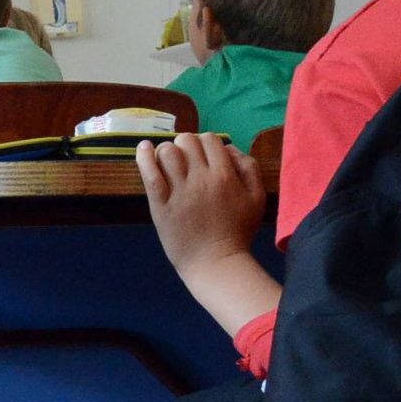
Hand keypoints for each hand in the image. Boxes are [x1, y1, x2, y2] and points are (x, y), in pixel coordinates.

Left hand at [137, 134, 279, 333]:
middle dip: (186, 145)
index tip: (203, 154)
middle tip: (186, 159)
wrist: (215, 262)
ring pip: (167, 152)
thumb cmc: (238, 231)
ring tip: (167, 161)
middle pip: (187, 141)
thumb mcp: (257, 197)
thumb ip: (248, 167)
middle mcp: (201, 179)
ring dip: (166, 151)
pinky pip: (149, 174)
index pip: (211, 140)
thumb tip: (228, 148)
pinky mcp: (160, 204)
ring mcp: (179, 191)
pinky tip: (143, 149)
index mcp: (225, 176)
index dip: (206, 142)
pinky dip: (143, 157)